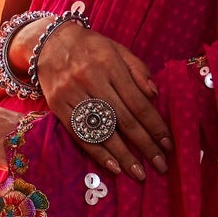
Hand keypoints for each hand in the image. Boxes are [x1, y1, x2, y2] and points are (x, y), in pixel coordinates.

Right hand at [21, 17, 170, 181]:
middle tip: (160, 165)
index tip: (167, 144)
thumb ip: (138, 70)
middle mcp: (91, 80)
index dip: (154, 125)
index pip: (138, 102)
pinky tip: (114, 167)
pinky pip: (81, 135)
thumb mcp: (118, 49)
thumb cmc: (91, 47)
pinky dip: (98, 153)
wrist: (50, 42)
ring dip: (123, 156)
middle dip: (144, 145)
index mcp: (110, 65)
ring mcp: (73, 94)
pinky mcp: (58, 106)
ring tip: (139, 173)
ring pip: (102, 131)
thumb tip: (155, 95)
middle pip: (123, 120)